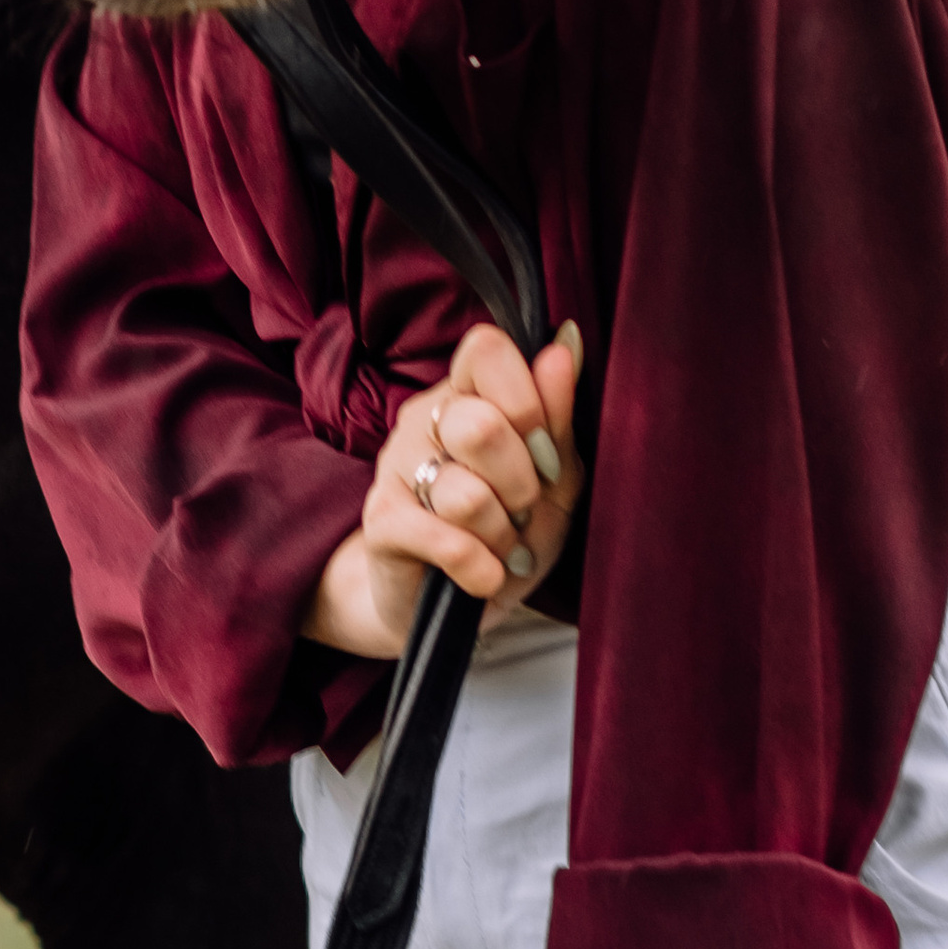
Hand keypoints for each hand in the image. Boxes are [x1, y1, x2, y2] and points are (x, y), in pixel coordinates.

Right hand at [302, 321, 583, 660]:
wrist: (454, 606)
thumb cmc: (511, 531)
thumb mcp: (555, 480)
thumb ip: (557, 415)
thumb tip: (566, 342)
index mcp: (469, 392)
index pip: (486, 350)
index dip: (526, 400)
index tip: (544, 451)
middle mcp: (425, 418)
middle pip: (482, 426)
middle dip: (521, 483)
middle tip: (522, 508)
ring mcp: (396, 467)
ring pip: (465, 495)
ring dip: (501, 535)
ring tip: (499, 545)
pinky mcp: (382, 521)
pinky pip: (443, 540)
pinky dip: (479, 567)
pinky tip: (484, 574)